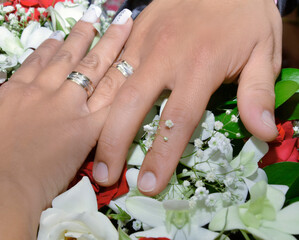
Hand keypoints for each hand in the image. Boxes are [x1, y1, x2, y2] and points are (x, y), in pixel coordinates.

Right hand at [0, 8, 132, 238]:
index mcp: (15, 93)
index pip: (37, 62)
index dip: (51, 47)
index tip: (60, 37)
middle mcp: (44, 93)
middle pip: (71, 57)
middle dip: (86, 34)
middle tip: (99, 16)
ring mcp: (67, 108)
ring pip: (94, 69)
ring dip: (111, 45)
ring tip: (124, 26)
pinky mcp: (86, 130)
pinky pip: (111, 103)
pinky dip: (124, 86)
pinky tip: (136, 69)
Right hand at [93, 0, 281, 195]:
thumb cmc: (244, 15)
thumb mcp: (264, 51)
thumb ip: (258, 92)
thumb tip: (263, 132)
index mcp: (199, 66)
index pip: (176, 121)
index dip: (161, 156)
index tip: (148, 184)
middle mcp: (164, 57)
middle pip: (130, 106)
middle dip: (113, 144)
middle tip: (104, 176)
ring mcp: (144, 42)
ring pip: (111, 85)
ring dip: (96, 119)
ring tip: (86, 148)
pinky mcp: (134, 32)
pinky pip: (111, 64)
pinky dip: (98, 90)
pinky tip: (86, 110)